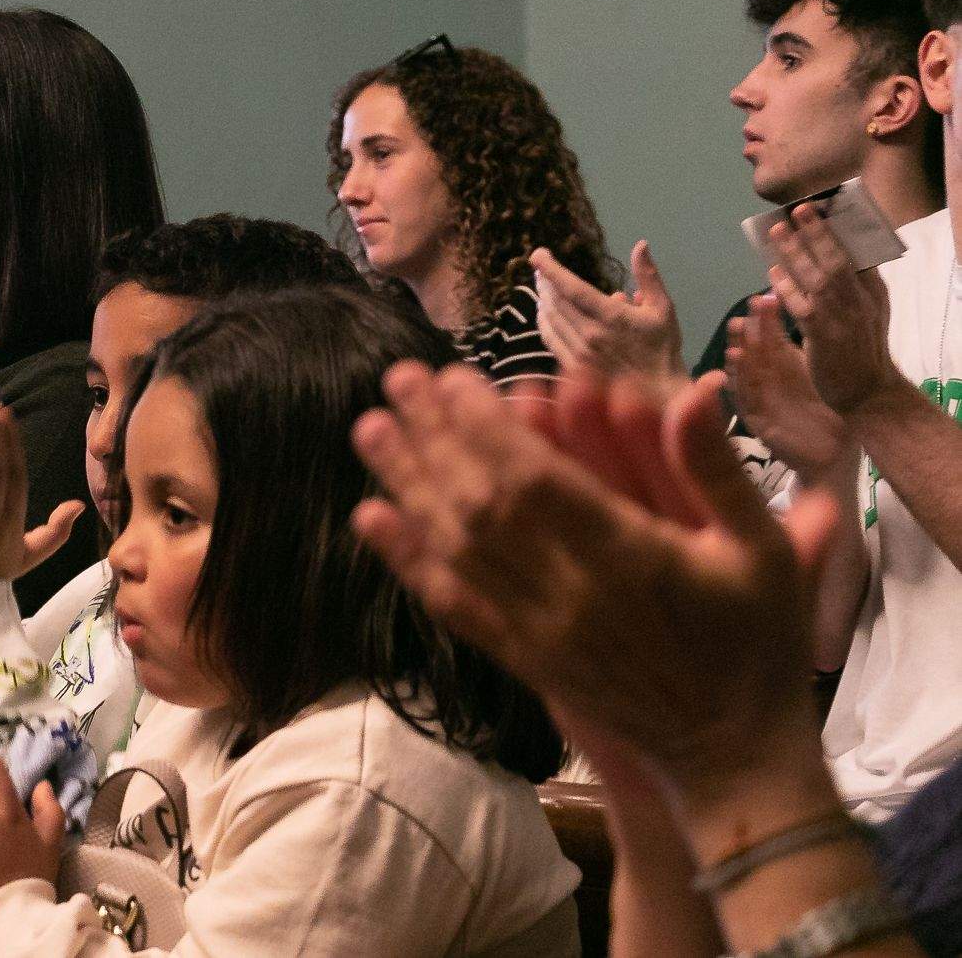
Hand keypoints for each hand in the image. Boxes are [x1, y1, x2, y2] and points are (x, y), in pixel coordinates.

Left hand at [349, 364, 841, 807]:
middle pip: (481, 504)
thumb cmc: (756, 643)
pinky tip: (373, 519)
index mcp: (629, 556)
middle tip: (396, 378)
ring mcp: (537, 630)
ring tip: (370, 429)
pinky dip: (409, 560)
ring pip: (457, 547)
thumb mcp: (762, 551)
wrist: (732, 755)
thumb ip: (717, 470)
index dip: (487, 427)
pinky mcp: (522, 658)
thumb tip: (692, 390)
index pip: (537, 480)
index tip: (453, 377)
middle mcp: (569, 592)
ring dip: (409, 485)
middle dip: (435, 437)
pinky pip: (454, 605)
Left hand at [534, 242, 684, 394]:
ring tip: (542, 286)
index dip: (551, 269)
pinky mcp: (572, 367)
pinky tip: (544, 313)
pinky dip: (545, 322)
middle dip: (546, 281)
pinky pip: (551, 339)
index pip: (572, 288)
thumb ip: (648, 276)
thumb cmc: (662, 348)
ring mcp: (578, 352)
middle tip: (541, 267)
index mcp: (611, 317)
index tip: (537, 254)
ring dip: (543, 299)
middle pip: (556, 301)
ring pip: (551, 319)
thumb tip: (640, 245)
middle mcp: (590, 334)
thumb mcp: (663, 308)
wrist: (658, 392)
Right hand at [724, 294, 855, 486]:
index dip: (767, 316)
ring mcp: (759, 397)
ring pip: (743, 369)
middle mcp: (767, 377)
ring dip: (737, 349)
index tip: (766, 295)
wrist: (836, 453)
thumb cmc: (834, 413)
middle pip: (753, 347)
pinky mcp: (755, 418)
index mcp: (784, 364)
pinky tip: (732, 365)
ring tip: (737, 329)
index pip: (770, 335)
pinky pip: (742, 398)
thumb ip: (817, 347)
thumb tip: (821, 309)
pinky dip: (736, 381)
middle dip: (750, 327)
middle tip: (751, 307)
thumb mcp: (826, 374)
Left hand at [766, 203, 899, 414]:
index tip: (820, 208)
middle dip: (818, 232)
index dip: (838, 230)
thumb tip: (834, 257)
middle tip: (799, 209)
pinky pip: (803, 307)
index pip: (857, 253)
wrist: (868, 391)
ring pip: (819, 278)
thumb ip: (853, 287)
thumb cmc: (861, 350)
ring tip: (778, 232)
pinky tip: (772, 274)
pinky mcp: (824, 337)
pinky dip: (787, 288)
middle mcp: (861, 301)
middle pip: (838, 259)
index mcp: (873, 292)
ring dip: (797, 253)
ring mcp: (844, 318)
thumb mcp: (866, 312)